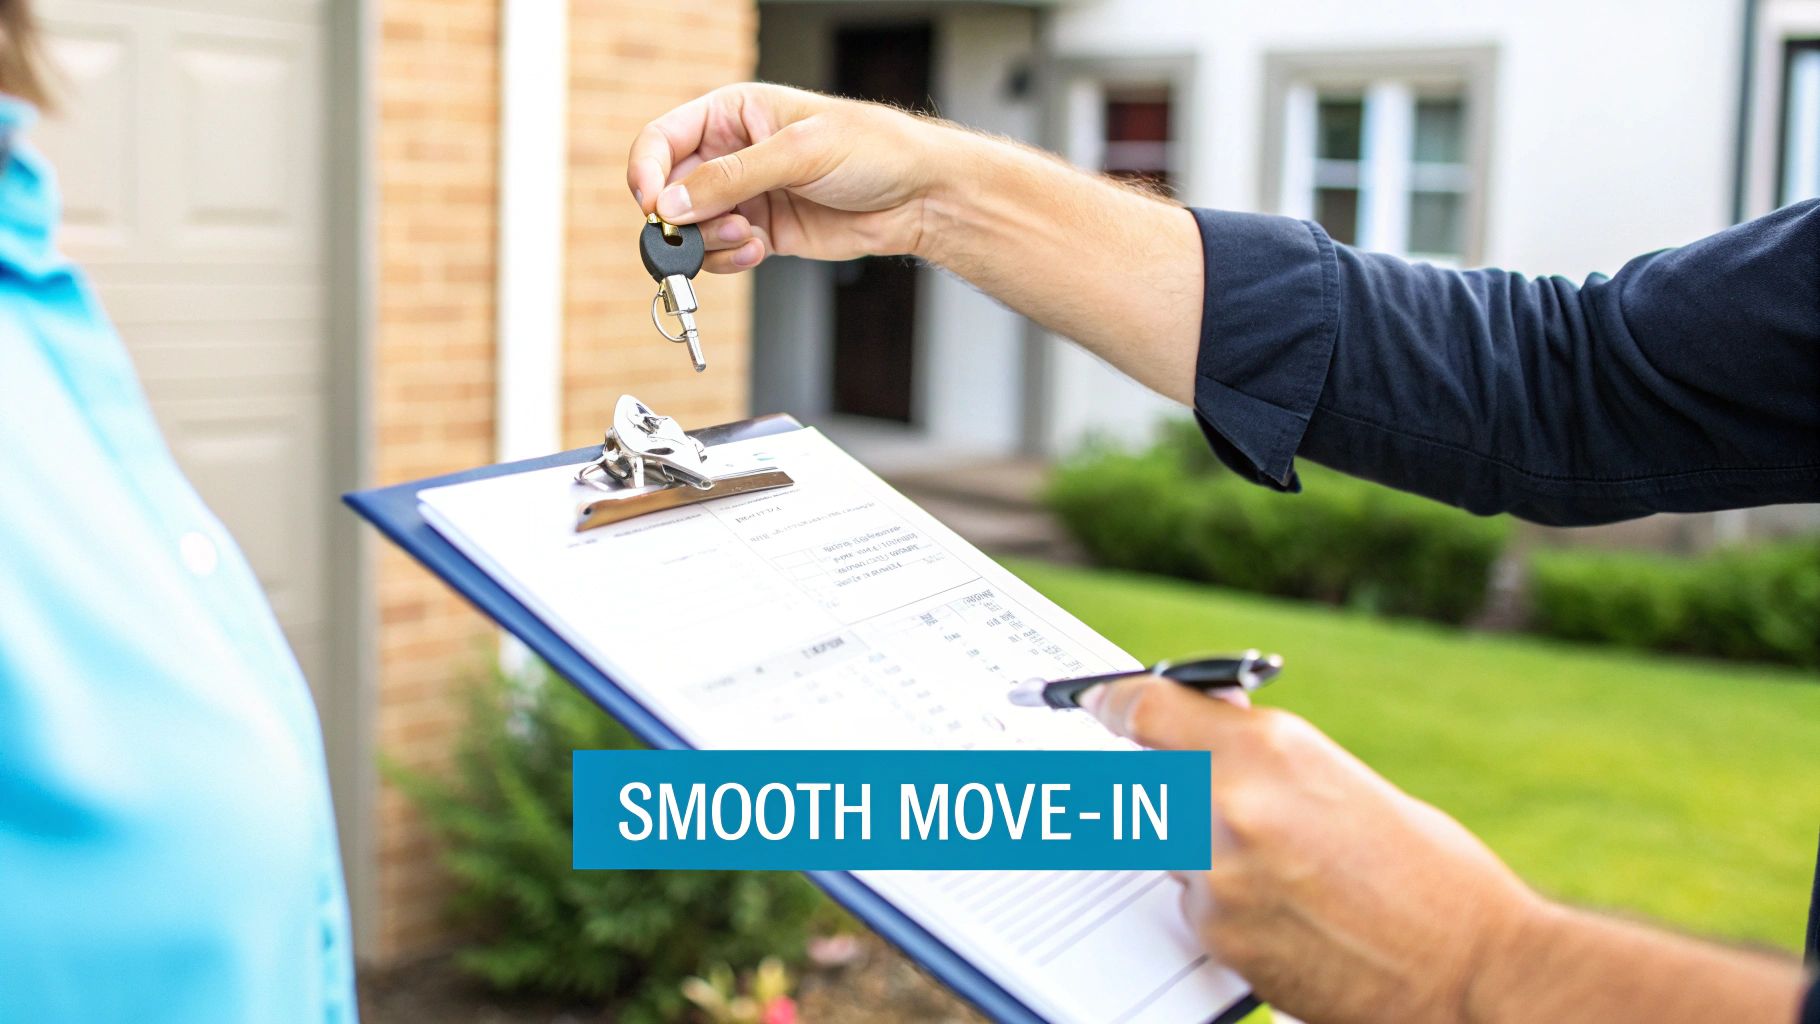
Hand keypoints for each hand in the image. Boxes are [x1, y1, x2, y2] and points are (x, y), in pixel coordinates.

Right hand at [627, 83, 960, 273]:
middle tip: (695, 234)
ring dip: (707, 242)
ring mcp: (745, 196)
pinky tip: (758, 250)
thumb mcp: (799, 152)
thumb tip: (671, 202)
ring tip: (744, 237)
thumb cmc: (872, 150)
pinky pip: (722, 252)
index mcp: (733, 113)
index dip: (647, 170)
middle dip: (678, 217)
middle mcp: (732, 154)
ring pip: (693, 229)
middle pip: (671, 190)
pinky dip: (729, 259)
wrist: (919, 196)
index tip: (651, 204)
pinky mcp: (762, 233)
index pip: (664, 138)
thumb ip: (732, 177)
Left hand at [1084, 676, 1539, 1022]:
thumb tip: (1205, 723)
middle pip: (1146, 778)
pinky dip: (1226, 904)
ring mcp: (1217, 876)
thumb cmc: (1430, 874)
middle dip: (1170, 787)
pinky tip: (1289, 911)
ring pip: (1170, 848)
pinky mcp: (1217, 936)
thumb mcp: (1341, 777)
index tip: (1100, 703)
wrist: (1470, 970)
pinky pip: (1195, 904)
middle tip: (1219, 804)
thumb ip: (1260, 748)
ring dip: (1205, 853)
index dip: (1116, 702)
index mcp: (1269, 747)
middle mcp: (1229, 804)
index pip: (1150, 709)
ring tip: (1290, 870)